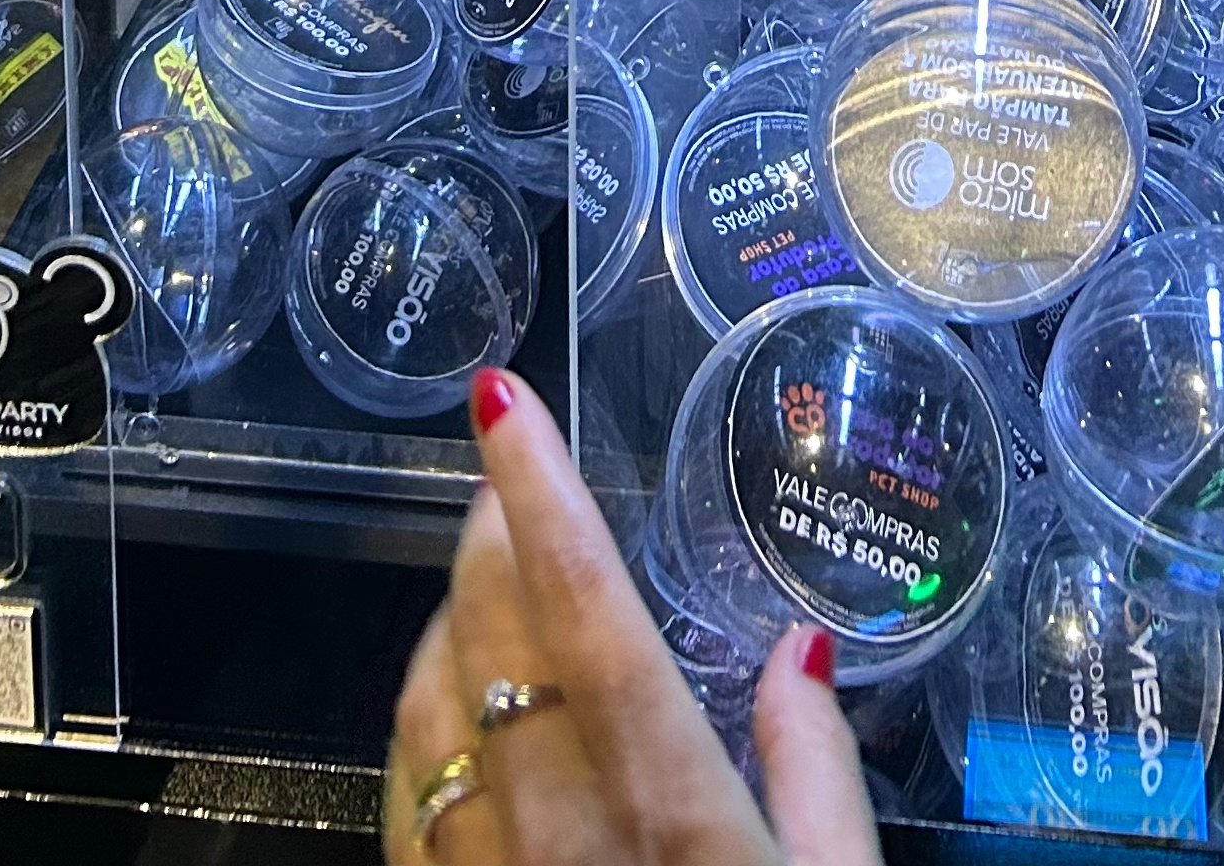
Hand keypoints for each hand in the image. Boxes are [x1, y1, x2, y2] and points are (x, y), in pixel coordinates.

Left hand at [383, 371, 880, 865]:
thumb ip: (818, 769)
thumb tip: (802, 650)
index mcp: (666, 799)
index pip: (584, 607)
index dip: (538, 490)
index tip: (505, 400)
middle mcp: (556, 825)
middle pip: (490, 634)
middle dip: (489, 530)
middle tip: (509, 470)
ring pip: (428, 704)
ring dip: (449, 617)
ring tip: (490, 574)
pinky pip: (405, 791)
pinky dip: (422, 716)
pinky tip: (453, 698)